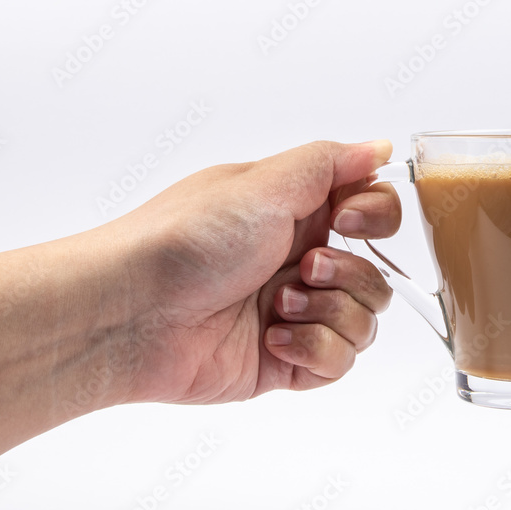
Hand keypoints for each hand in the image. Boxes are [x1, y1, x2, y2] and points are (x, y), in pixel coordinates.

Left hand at [109, 140, 399, 403]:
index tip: (347, 221)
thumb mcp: (263, 184)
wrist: (131, 314)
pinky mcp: (284, 360)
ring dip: (329, 312)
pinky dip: (315, 350)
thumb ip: (330, 164)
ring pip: (364, 320)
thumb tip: (379, 146)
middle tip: (301, 269)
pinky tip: (272, 339)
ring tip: (277, 307)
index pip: (373, 211)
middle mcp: (298, 261)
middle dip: (348, 274)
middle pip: (377, 272)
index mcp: (295, 212)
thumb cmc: (186, 239)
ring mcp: (293, 314)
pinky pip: (339, 363)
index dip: (376, 218)